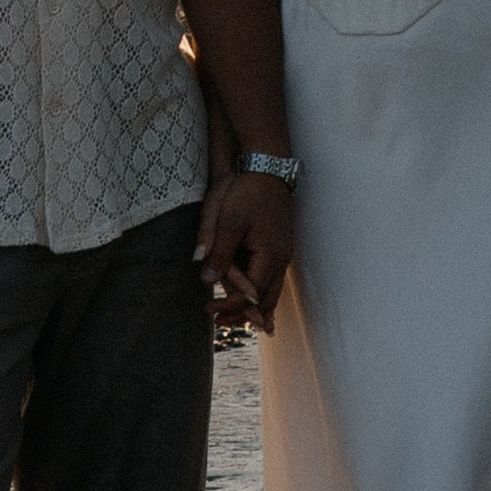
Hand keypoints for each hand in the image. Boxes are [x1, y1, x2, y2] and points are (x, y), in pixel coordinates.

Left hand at [193, 169, 293, 328]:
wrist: (268, 165)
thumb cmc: (247, 191)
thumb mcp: (228, 221)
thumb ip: (218, 253)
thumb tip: (206, 281)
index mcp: (269, 256)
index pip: (249, 295)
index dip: (229, 306)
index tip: (208, 311)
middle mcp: (282, 259)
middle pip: (265, 300)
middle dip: (243, 315)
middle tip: (220, 324)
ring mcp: (284, 252)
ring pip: (272, 291)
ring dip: (255, 307)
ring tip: (237, 320)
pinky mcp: (280, 244)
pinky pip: (272, 277)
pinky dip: (262, 292)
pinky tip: (254, 297)